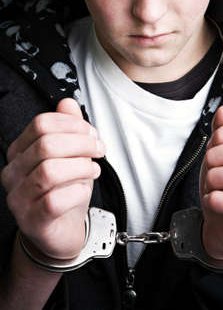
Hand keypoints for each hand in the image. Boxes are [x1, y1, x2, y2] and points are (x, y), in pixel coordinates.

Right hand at [1, 98, 103, 259]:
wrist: (61, 230)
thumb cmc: (65, 190)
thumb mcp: (71, 154)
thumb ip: (68, 127)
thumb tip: (67, 103)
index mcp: (20, 150)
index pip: (42, 124)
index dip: (73, 124)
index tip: (92, 134)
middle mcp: (13, 172)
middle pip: (47, 145)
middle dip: (82, 144)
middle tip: (100, 150)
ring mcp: (19, 198)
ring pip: (50, 171)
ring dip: (81, 167)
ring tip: (94, 169)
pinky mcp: (32, 221)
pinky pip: (55, 200)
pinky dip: (77, 191)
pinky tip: (85, 189)